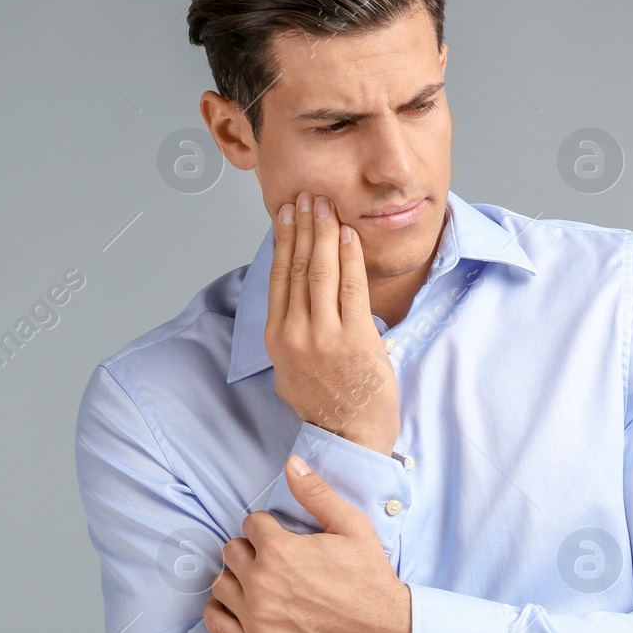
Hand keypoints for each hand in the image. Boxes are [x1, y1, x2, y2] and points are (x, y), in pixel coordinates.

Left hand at [203, 455, 411, 632]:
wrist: (384, 632)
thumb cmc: (369, 579)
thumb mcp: (352, 527)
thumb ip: (316, 493)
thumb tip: (292, 464)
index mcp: (280, 550)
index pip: (251, 524)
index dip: (268, 528)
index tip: (283, 538)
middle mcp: (261, 583)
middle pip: (232, 551)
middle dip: (251, 550)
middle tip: (275, 560)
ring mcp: (256, 618)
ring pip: (221, 584)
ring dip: (237, 579)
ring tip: (261, 583)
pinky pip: (215, 622)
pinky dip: (221, 611)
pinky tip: (241, 605)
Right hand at [265, 191, 398, 455]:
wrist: (348, 435)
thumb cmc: (326, 403)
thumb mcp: (291, 368)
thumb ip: (290, 333)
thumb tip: (293, 298)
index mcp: (277, 338)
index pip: (279, 277)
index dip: (283, 240)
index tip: (287, 213)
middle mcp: (295, 334)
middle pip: (298, 267)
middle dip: (303, 226)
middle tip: (308, 197)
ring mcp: (324, 336)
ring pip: (321, 271)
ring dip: (323, 232)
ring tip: (326, 206)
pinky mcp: (355, 339)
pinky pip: (352, 288)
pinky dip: (349, 257)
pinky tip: (348, 235)